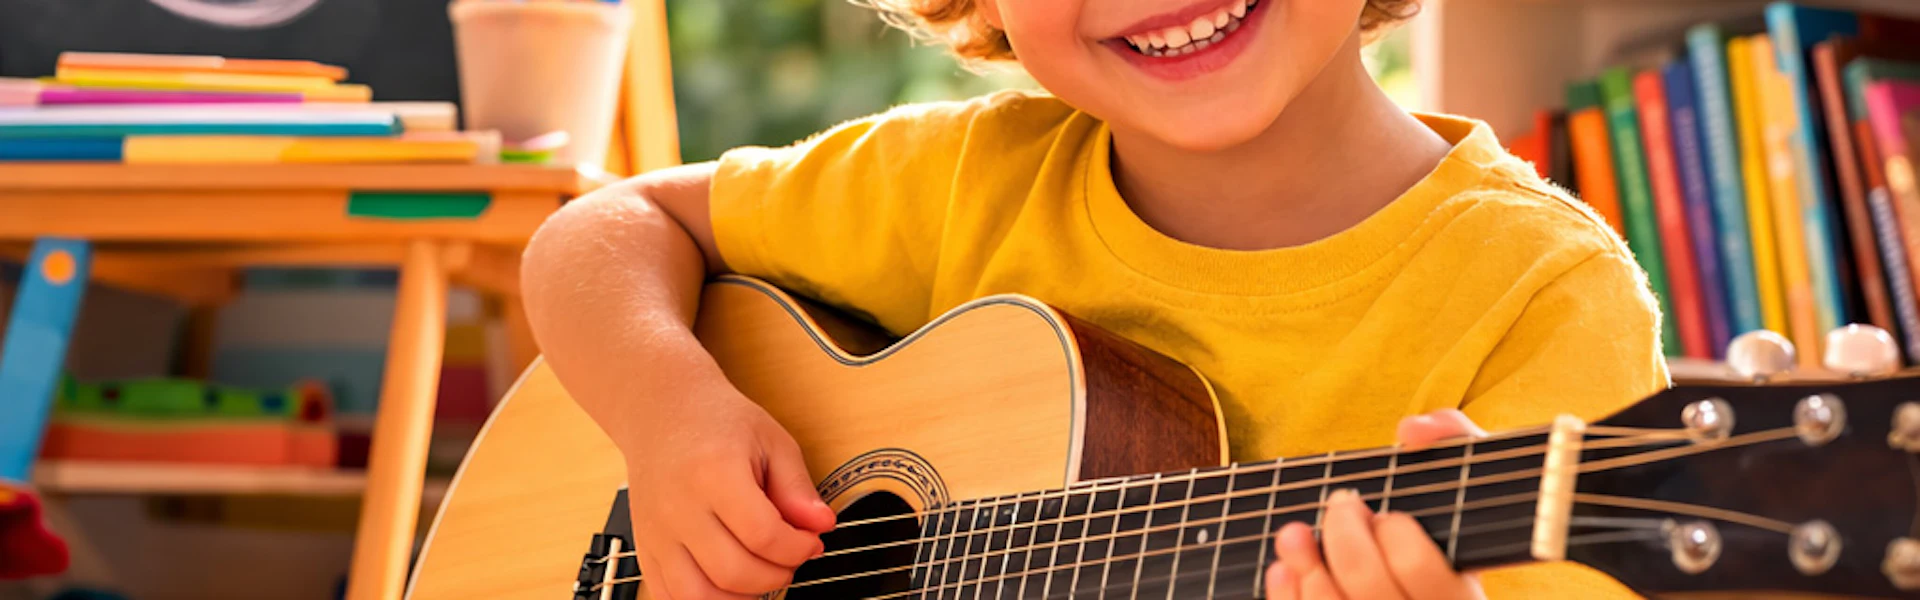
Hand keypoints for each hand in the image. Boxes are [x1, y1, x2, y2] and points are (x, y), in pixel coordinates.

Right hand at [620, 381, 835, 598]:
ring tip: (761, 573)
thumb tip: (822, 525)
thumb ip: (796, 487)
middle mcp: (679, 507)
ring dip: (740, 597)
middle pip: (734, 571)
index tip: (810, 541)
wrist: (661, 412)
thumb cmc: (717, 422)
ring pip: (698, 595)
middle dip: (776, 575)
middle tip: (790, 558)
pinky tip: (727, 584)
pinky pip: (667, 596)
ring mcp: (656, 532)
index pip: (764, 534)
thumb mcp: (770, 440)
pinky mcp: (645, 547)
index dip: (798, 548)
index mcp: (714, 473)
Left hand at [1263, 409, 1488, 599]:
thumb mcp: (1471, 476)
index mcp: (1459, 593)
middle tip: (1341, 504)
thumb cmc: (1451, 519)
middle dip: (1343, 533)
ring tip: (1295, 531)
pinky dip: (1288, 594)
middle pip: (1368, 581)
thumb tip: (1412, 430)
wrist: (1426, 581)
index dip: (1393, 531)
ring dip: (1305, 562)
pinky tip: (1284, 568)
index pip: (1417, 564)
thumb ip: (1454, 437)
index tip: (1383, 514)